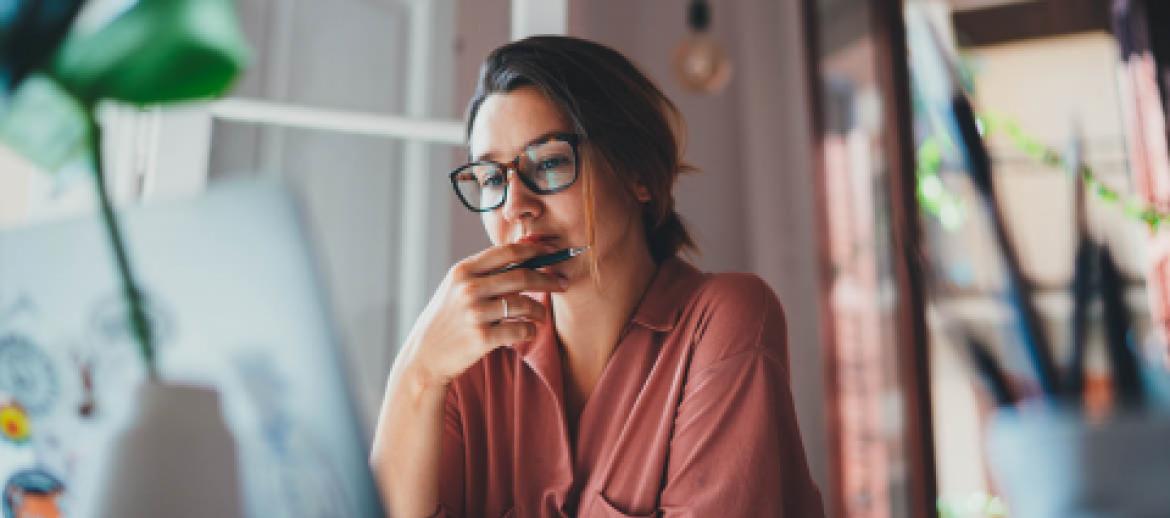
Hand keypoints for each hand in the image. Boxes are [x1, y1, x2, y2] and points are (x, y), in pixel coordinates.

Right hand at [398, 243, 566, 387]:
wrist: (425, 356)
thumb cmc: (447, 319)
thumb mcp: (456, 288)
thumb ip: (484, 272)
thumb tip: (524, 251)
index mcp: (463, 271)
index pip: (506, 252)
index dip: (534, 249)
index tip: (552, 251)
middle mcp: (468, 288)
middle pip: (522, 276)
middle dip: (548, 279)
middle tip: (562, 283)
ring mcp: (475, 313)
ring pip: (524, 304)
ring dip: (540, 310)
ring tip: (541, 315)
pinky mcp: (482, 338)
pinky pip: (521, 330)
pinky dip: (530, 330)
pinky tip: (528, 331)